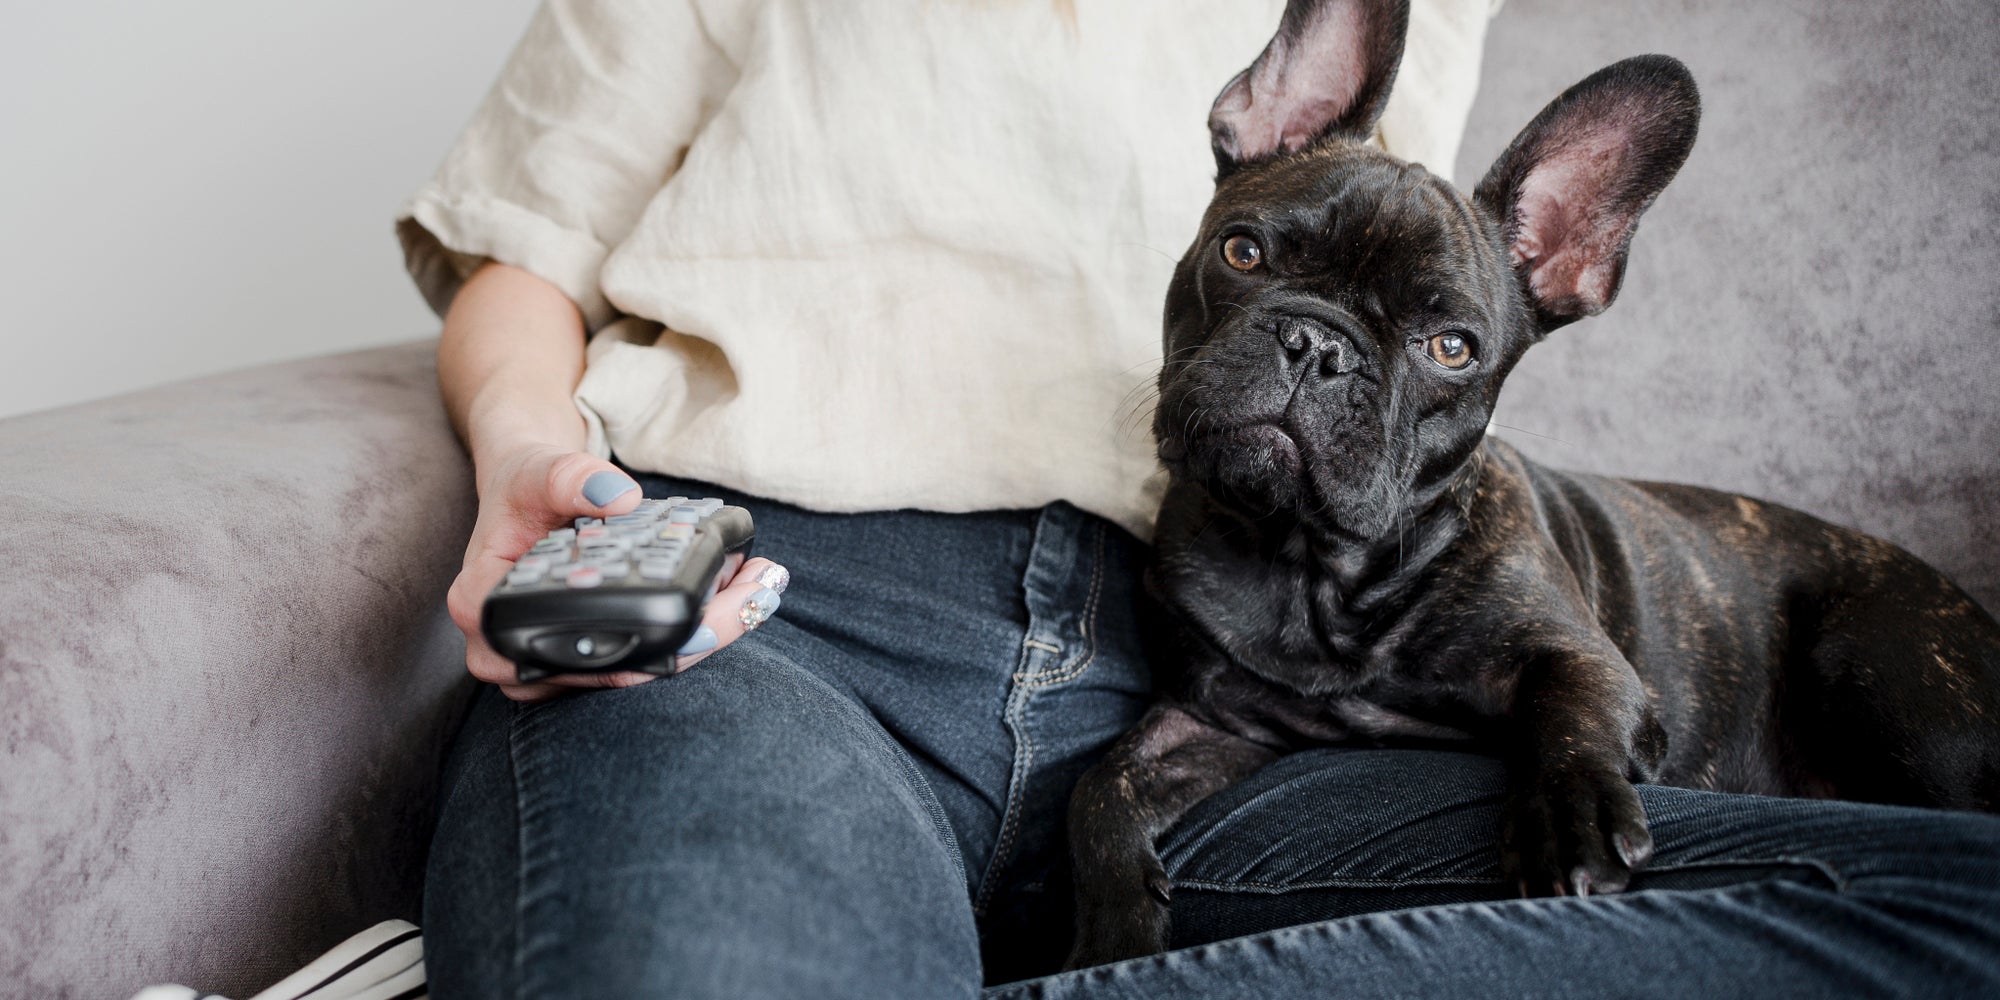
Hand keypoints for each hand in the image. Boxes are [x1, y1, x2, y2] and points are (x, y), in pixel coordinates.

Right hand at [444, 444, 786, 700]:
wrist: (528, 489)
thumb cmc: (524, 484)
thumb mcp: (538, 470)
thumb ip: (570, 477)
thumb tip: (620, 498)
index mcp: (484, 607)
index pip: (554, 652)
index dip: (626, 653)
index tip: (693, 626)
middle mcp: (511, 649)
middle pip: (612, 672)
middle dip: (694, 639)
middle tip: (753, 594)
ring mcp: (551, 660)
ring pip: (636, 671)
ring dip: (705, 636)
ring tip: (759, 589)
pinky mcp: (587, 655)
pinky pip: (645, 655)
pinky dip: (695, 629)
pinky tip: (741, 593)